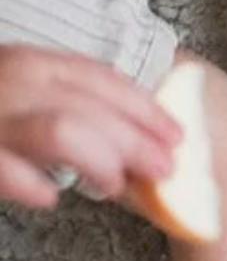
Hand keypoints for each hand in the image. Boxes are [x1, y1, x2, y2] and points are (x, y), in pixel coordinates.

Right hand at [0, 46, 181, 207]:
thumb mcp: (23, 83)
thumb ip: (64, 98)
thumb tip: (127, 135)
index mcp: (36, 63)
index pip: (102, 80)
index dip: (144, 108)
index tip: (176, 134)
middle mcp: (18, 82)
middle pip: (91, 106)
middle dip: (135, 140)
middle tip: (165, 169)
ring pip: (60, 132)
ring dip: (99, 160)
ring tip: (115, 185)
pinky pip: (6, 170)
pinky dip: (32, 183)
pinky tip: (51, 197)